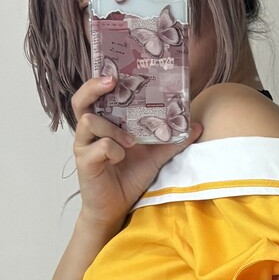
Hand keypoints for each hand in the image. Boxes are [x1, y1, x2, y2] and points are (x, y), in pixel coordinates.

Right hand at [71, 75, 200, 232]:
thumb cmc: (130, 178)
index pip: (96, 95)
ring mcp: (84, 147)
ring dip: (113, 128)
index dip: (100, 80)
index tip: (116, 70)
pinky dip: (113, 149)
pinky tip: (121, 159)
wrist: (116, 209)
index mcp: (105, 124)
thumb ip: (173, 139)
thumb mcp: (156, 156)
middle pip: (80, 100)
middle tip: (112, 82)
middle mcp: (90, 132)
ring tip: (130, 141)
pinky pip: (97, 147)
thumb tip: (198, 124)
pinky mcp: (84, 163)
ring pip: (89, 121)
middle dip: (93, 87)